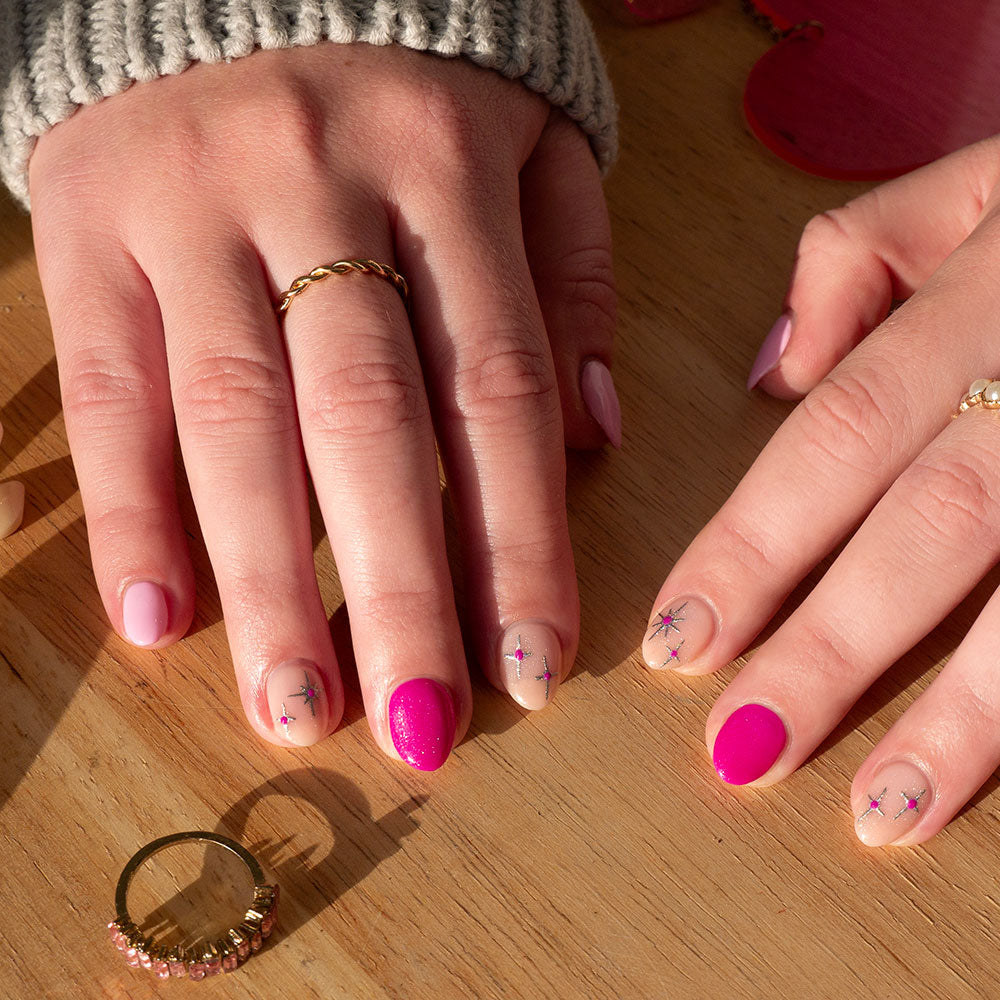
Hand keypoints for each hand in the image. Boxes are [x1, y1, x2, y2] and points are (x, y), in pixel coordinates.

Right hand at [28, 42, 616, 766]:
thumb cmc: (404, 81)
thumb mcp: (527, 141)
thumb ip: (571, 277)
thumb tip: (595, 438)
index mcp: (448, 169)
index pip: (499, 388)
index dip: (520, 539)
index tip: (533, 664)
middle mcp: (320, 190)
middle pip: (370, 422)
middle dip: (399, 591)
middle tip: (419, 728)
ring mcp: (196, 210)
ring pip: (235, 421)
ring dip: (269, 584)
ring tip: (297, 709)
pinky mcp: (92, 229)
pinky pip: (110, 388)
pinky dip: (131, 511)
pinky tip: (158, 621)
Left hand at [644, 134, 999, 843]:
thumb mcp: (986, 175)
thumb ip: (862, 254)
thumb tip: (772, 375)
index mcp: (991, 293)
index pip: (837, 437)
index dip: (753, 546)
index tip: (678, 641)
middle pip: (932, 531)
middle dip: (832, 650)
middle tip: (741, 752)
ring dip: (965, 720)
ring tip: (882, 813)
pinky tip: (992, 775)